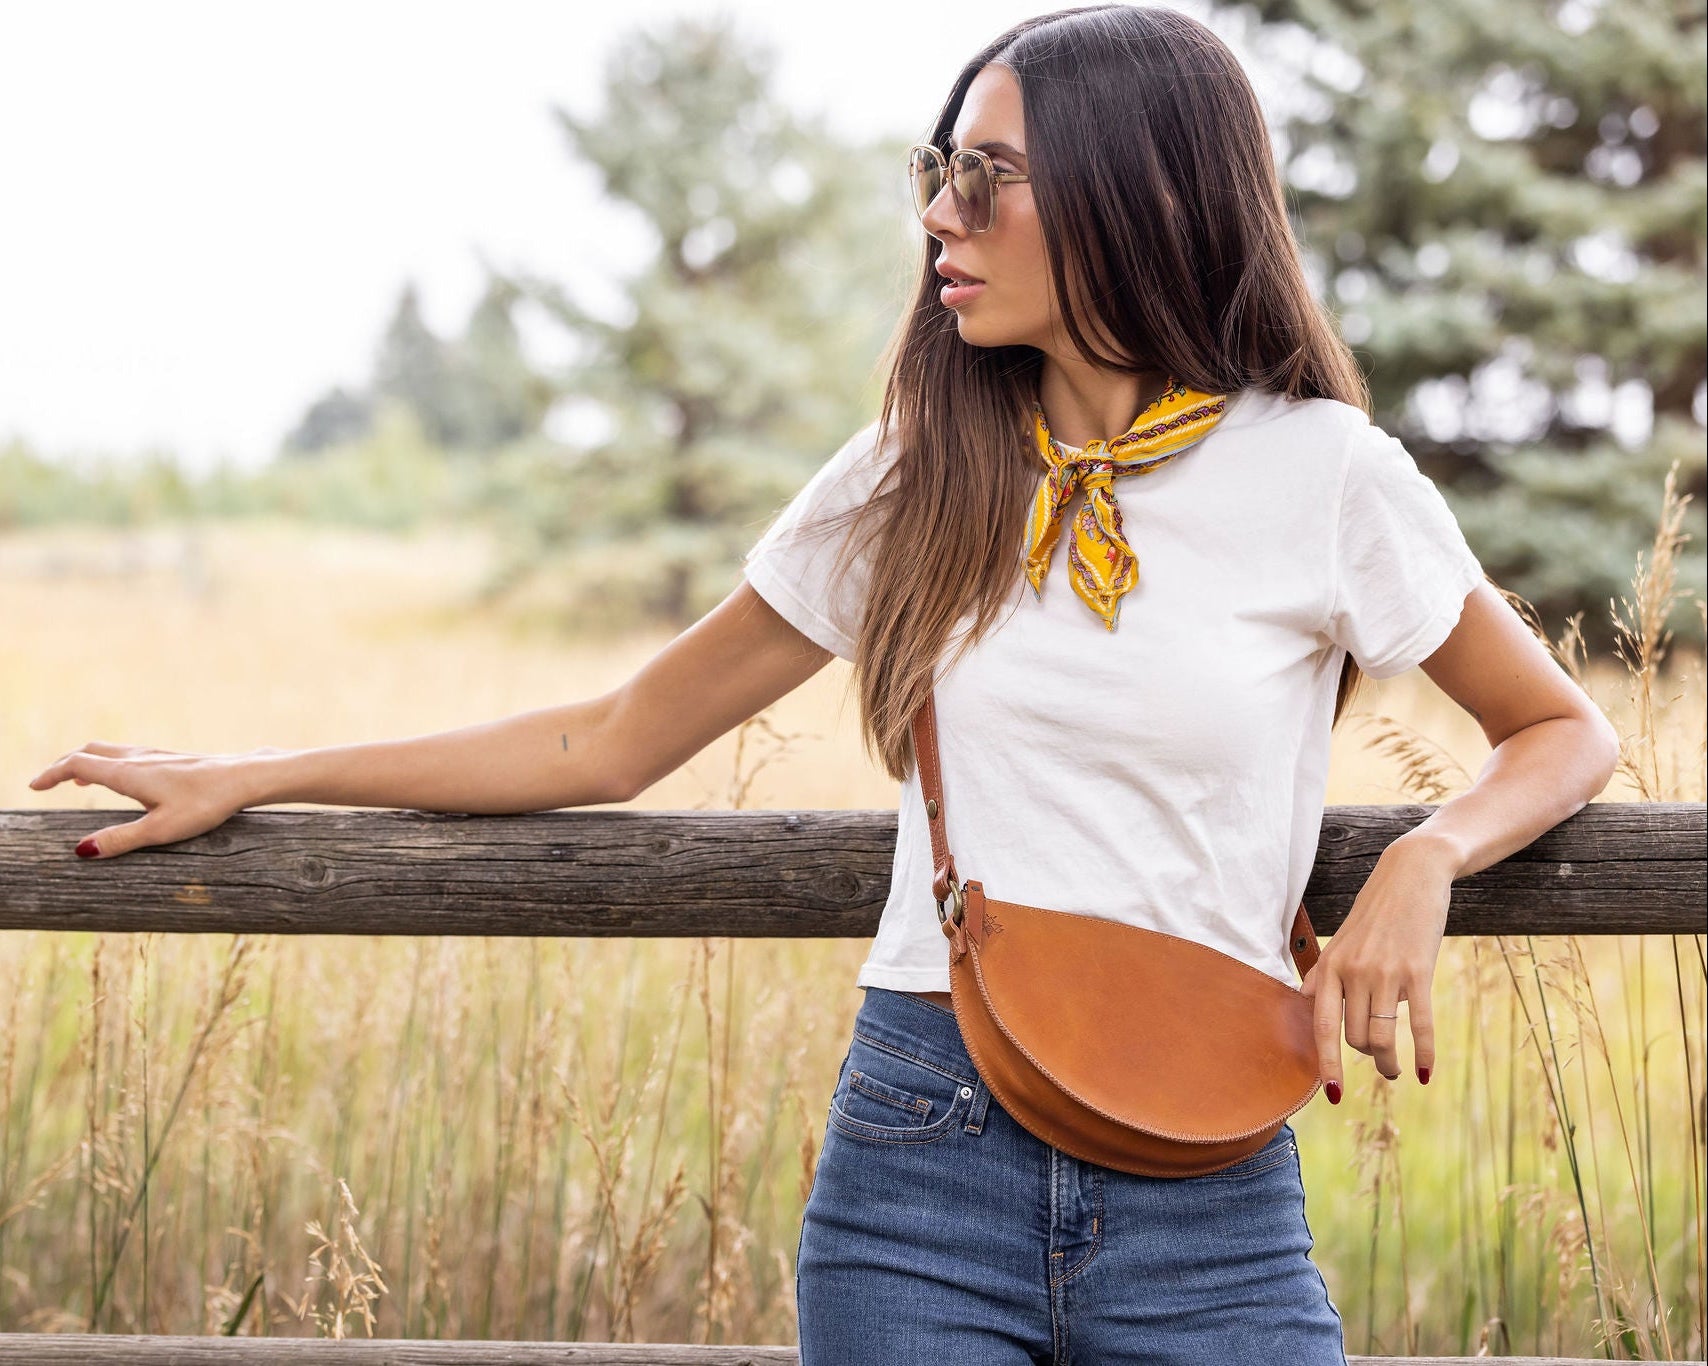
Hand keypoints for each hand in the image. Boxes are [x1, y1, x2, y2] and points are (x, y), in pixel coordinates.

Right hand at [26, 742, 281, 858]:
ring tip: (74, 781)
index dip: (51, 775)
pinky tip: (120, 777)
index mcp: (128, 773)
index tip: (33, 787)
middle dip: (63, 765)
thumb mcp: (161, 829)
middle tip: (45, 782)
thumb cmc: (206, 804)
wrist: (245, 778)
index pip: (77, 765)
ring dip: (86, 762)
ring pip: (109, 751)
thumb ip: (121, 840)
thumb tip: (81, 851)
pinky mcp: (171, 758)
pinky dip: (109, 762)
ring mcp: (155, 755)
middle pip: (88, 752)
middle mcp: (137, 759)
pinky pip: (128, 754)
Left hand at [1298, 834, 1454, 1101]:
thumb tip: (1304, 1001)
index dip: (1325, 1062)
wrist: (1410, 875)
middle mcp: (1353, 972)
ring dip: (1389, 1062)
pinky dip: (1423, 1053)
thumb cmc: (1375, 912)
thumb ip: (1324, 973)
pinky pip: (1419, 1024)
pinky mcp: (1418, 971)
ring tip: (1397, 1069)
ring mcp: (1385, 972)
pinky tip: (1425, 1072)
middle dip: (1366, 1057)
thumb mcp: (1342, 940)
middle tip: (1379, 1061)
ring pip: (1382, 1036)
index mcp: (1331, 967)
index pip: (1322, 1026)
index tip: (1332, 1093)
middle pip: (1355, 1038)